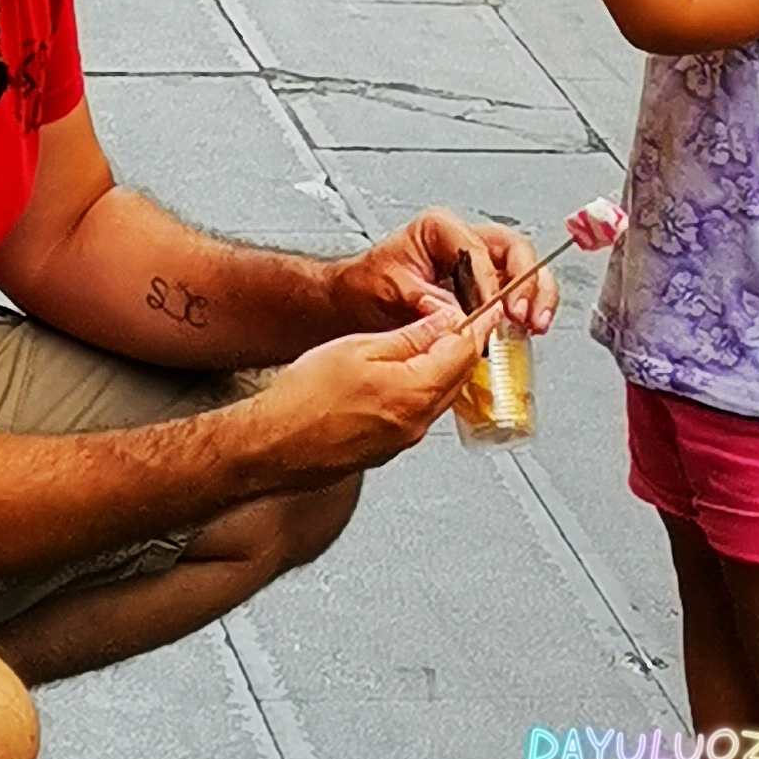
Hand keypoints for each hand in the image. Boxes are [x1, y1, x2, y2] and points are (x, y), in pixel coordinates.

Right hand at [243, 301, 502, 481]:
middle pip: (458, 377)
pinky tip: (397, 376)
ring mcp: (403, 439)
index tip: (485, 309)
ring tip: (424, 343)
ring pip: (439, 396)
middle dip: (462, 346)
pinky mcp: (387, 449)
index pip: (465, 351)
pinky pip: (418, 414)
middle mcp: (417, 422)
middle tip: (458, 320)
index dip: (477, 324)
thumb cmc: (304, 399)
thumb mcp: (358, 348)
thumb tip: (443, 320)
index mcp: (415, 392)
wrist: (273, 445)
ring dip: (440, 369)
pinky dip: (419, 390)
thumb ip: (408, 336)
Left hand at [341, 211, 558, 337]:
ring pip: (524, 269)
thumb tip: (460, 317)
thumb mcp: (389, 288)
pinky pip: (516, 294)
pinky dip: (526, 312)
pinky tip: (527, 332)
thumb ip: (425, 300)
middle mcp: (464, 242)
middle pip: (514, 251)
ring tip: (535, 325)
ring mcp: (478, 266)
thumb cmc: (366, 287)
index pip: (477, 250)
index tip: (493, 311)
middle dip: (527, 283)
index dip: (489, 282)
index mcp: (439, 229)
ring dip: (536, 297)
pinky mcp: (484, 291)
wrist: (355, 304)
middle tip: (526, 315)